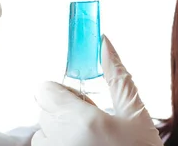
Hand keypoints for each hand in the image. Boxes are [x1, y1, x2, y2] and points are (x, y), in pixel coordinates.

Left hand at [33, 36, 163, 145]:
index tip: (84, 100)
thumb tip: (104, 42)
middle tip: (93, 123)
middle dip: (64, 110)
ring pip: (42, 132)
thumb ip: (118, 76)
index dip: (63, 90)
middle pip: (44, 108)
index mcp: (79, 120)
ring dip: (59, 131)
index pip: (44, 89)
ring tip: (90, 141)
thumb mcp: (136, 114)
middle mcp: (59, 140)